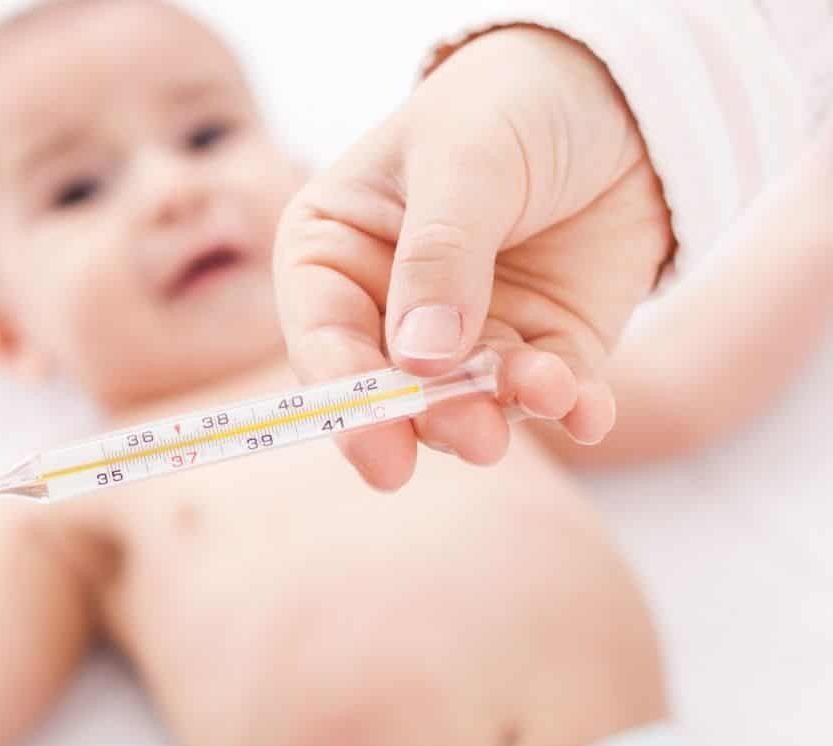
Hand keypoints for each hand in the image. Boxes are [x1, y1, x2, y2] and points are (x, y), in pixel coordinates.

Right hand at [273, 26, 672, 487]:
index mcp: (334, 251)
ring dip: (500, 412)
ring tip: (546, 390)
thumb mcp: (467, 157)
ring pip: (463, 405)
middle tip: (477, 439)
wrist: (623, 95)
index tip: (380, 449)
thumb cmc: (513, 102)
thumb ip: (439, 254)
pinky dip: (567, 408)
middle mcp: (386, 306)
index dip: (344, 395)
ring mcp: (463, 337)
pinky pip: (544, 399)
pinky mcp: (536, 351)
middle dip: (432, 419)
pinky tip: (587, 408)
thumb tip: (422, 359)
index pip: (322, 335)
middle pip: (389, 389)